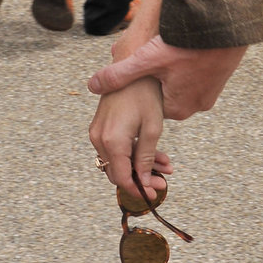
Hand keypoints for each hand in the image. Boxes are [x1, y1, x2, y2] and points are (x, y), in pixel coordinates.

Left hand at [88, 36, 246, 119]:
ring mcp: (211, 93)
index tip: (140, 67)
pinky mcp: (222, 78)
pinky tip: (188, 47)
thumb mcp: (146, 60)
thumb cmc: (186, 46)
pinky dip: (192, 63)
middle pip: (166, 94)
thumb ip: (119, 74)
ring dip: (176, 69)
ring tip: (172, 49)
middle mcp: (196, 106)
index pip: (149, 104)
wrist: (225, 28)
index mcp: (176, 109)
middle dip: (159, 76)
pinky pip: (199, 74)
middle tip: (156, 54)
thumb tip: (92, 86)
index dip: (143, 84)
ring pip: (183, 83)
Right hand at [89, 76, 172, 193]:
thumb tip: (144, 182)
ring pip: (118, 161)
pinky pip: (116, 148)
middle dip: (141, 179)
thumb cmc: (145, 95)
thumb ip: (146, 157)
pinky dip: (133, 153)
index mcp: (112, 141)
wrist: (130, 67)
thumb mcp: (152, 128)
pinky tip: (156, 153)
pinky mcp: (100, 128)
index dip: (138, 190)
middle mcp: (99, 139)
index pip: (122, 178)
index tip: (154, 195)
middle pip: (118, 171)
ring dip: (140, 165)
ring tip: (166, 165)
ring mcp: (97, 133)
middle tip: (163, 181)